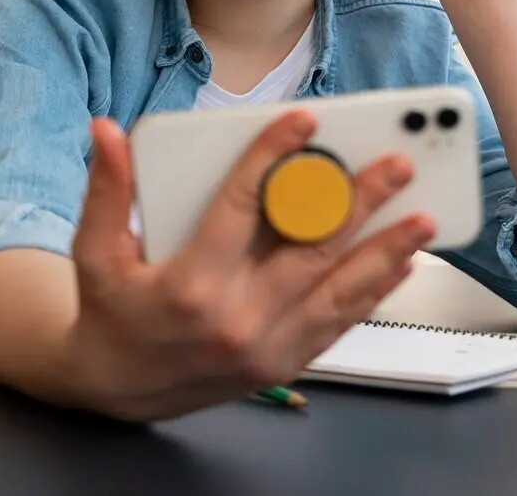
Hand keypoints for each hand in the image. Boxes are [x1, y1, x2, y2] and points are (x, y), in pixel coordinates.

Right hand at [63, 111, 434, 421]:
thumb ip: (107, 190)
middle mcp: (236, 318)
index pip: (242, 207)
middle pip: (309, 248)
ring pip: (338, 290)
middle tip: (395, 164)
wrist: (118, 392)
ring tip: (421, 216)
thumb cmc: (112, 314)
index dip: (273, 159)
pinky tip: (400, 263)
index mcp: (190, 284)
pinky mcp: (284, 363)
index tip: (304, 123)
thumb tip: (107, 132)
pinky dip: (373, 292)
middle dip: (357, 201)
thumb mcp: (95, 253)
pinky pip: (339, 323)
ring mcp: (267, 346)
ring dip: (384, 251)